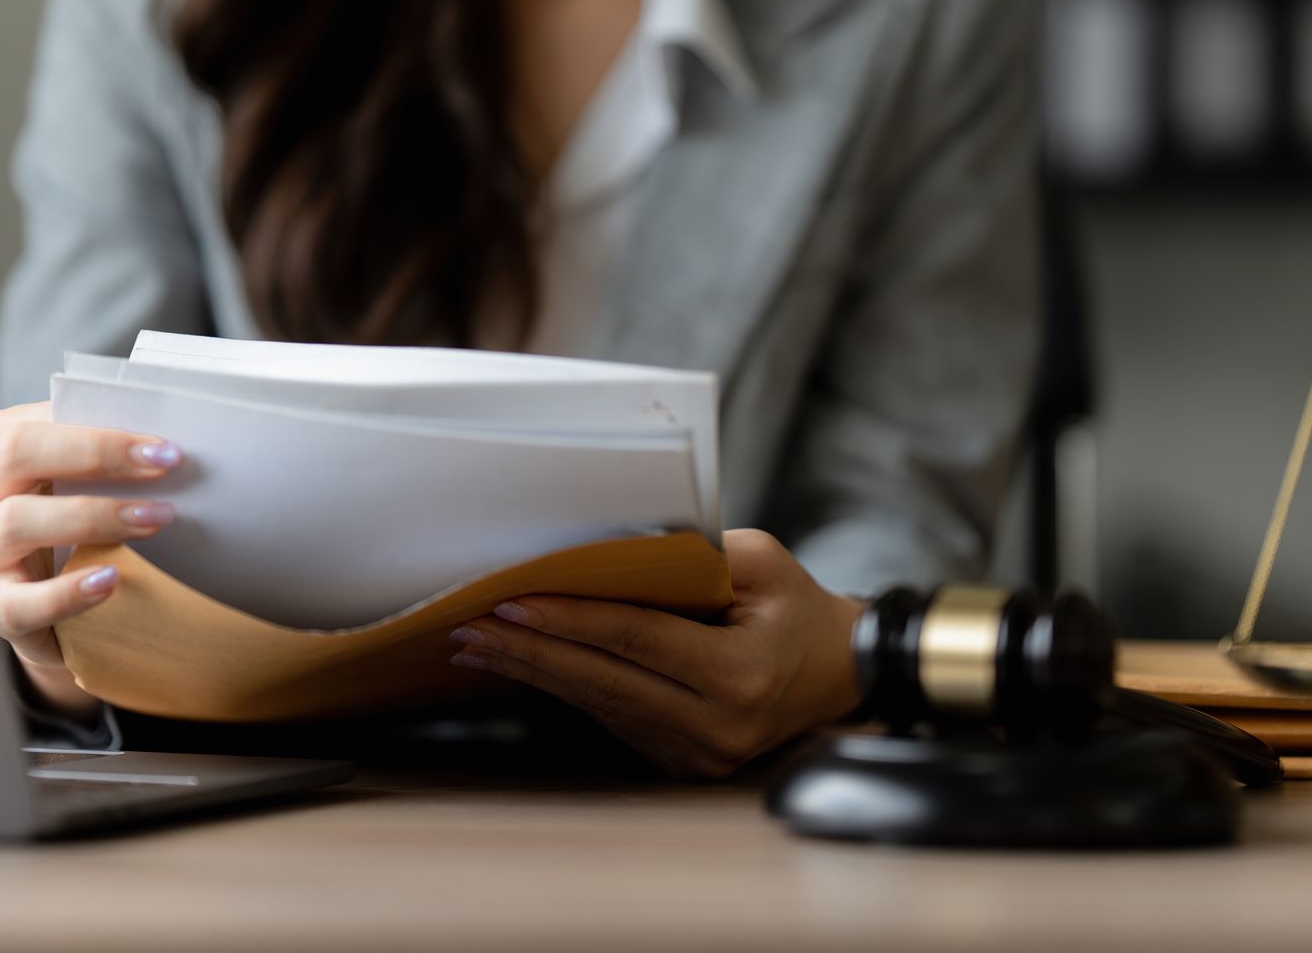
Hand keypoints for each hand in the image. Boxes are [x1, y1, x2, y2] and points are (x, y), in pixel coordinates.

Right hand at [0, 401, 183, 716]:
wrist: (45, 603)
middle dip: (98, 455)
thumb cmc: (66, 524)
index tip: (165, 445)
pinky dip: (66, 593)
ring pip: (18, 522)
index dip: (103, 432)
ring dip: (94, 518)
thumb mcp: (71, 482)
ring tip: (154, 520)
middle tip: (166, 467)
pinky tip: (110, 581)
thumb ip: (99, 459)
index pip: (40, 423)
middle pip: (17, 453)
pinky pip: (20, 602)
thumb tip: (161, 447)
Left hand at [446, 529, 865, 778]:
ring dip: (534, 673)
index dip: (570, 620)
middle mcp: (715, 727)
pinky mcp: (682, 761)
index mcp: (738, 676)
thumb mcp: (763, 562)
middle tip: (470, 626)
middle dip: (529, 651)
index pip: (636, 640)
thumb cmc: (799, 608)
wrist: (842, 675)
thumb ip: (695, 556)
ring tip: (479, 645)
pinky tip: (526, 666)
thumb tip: (612, 551)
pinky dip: (566, 688)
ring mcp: (697, 754)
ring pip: (598, 705)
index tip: (512, 601)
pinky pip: (612, 717)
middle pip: (601, 681)